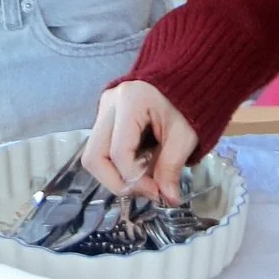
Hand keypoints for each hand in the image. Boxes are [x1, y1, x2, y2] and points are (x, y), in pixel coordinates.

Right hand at [82, 81, 197, 204]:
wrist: (183, 79)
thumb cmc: (186, 103)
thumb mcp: (184, 135)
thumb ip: (172, 167)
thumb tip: (168, 199)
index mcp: (129, 100)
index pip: (118, 153)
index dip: (134, 180)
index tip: (158, 192)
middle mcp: (108, 102)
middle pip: (94, 156)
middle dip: (117, 182)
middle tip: (144, 190)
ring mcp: (103, 109)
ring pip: (92, 156)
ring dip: (115, 176)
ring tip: (142, 179)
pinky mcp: (104, 118)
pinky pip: (101, 150)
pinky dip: (116, 166)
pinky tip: (138, 166)